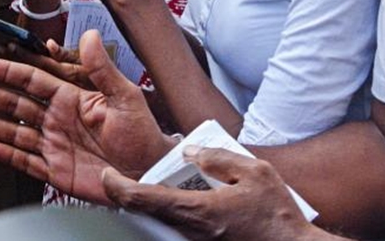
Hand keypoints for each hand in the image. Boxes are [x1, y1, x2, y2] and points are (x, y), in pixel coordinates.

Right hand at [0, 30, 173, 203]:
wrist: (149, 172)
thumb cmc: (142, 134)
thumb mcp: (125, 97)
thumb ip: (102, 68)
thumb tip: (90, 34)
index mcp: (71, 98)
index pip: (32, 81)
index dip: (8, 72)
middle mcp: (57, 119)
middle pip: (16, 104)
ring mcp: (53, 144)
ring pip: (14, 132)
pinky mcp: (55, 169)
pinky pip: (25, 161)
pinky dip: (6, 154)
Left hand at [102, 147, 329, 240]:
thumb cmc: (278, 216)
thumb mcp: (255, 173)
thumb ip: (219, 158)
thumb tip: (191, 153)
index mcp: (198, 210)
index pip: (143, 199)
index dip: (118, 186)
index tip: (107, 174)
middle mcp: (192, 231)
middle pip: (146, 213)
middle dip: (133, 194)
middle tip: (130, 176)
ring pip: (161, 221)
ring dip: (154, 203)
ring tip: (164, 184)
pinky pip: (178, 228)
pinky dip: (172, 212)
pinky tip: (188, 200)